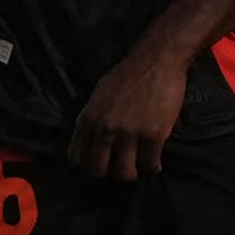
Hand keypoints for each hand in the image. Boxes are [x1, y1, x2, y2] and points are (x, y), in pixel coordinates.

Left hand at [68, 33, 190, 180]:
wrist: (157, 60)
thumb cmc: (128, 74)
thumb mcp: (99, 95)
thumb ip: (94, 118)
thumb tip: (91, 141)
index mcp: (89, 118)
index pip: (77, 157)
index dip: (87, 164)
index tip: (99, 163)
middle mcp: (105, 129)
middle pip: (98, 170)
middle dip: (108, 172)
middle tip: (119, 167)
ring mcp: (130, 134)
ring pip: (125, 173)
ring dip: (132, 173)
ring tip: (138, 167)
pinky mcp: (154, 135)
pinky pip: (150, 165)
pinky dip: (153, 168)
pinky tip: (155, 164)